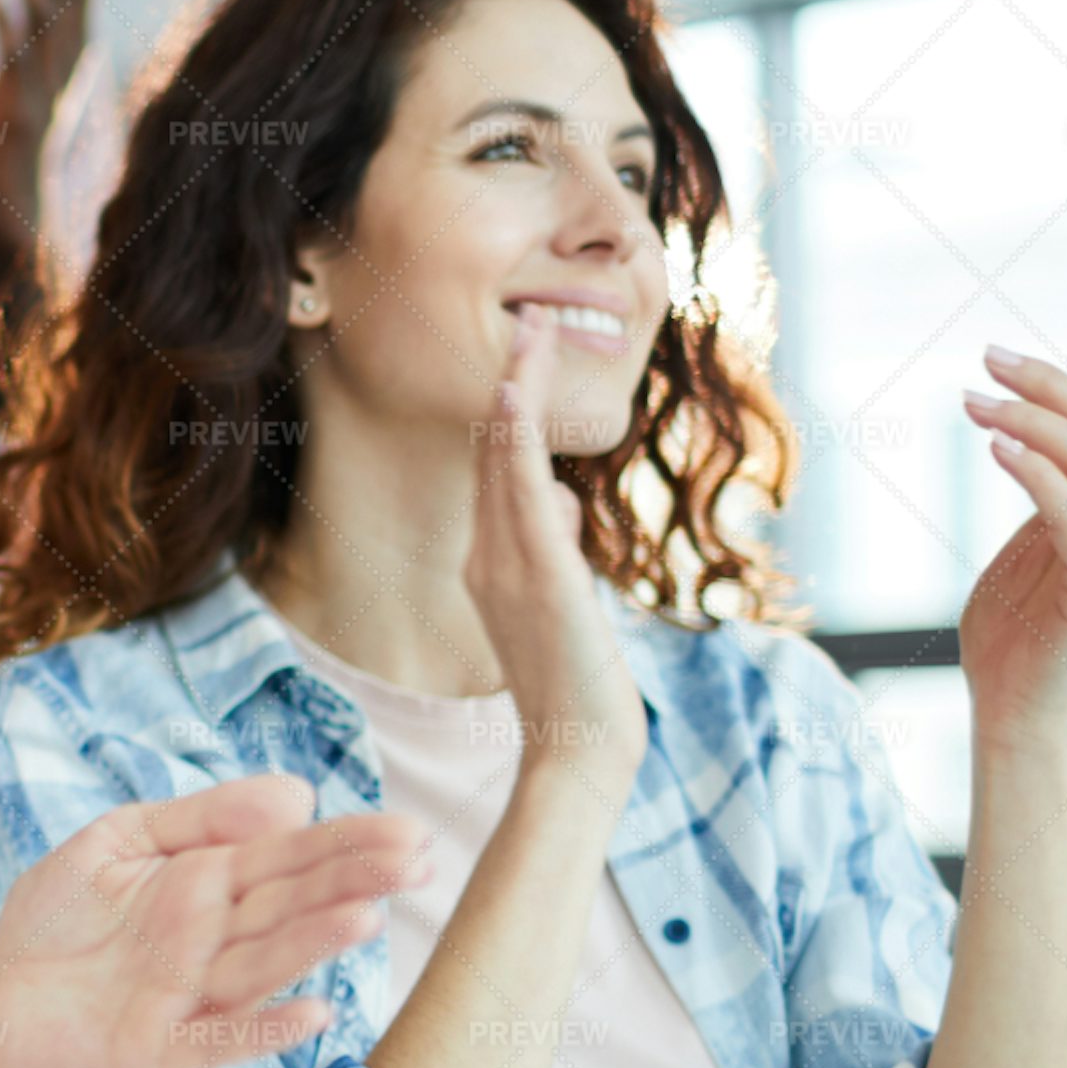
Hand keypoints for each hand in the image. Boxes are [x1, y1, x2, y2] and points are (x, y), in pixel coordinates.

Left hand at [0, 0, 94, 258]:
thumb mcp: (28, 78)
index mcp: (72, 53)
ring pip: (48, 11)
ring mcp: (48, 87)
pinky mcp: (21, 111)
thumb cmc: (14, 148)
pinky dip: (4, 20)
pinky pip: (17, 56)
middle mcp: (68, 66)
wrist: (15, 223)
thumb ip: (38, 27)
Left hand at [0, 775, 423, 1067]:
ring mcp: (191, 999)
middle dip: (349, 883)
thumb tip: (296, 794)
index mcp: (207, 884)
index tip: (410, 832)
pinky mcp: (159, 1052)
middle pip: (287, 908)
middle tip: (417, 863)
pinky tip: (312, 1014)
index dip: (345, 844)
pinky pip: (217, 1042)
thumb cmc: (63, 920)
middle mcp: (212, 943)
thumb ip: (200, 820)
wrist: (1, 1005)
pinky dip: (262, 1031)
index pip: (287, 858)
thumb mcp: (119, 842)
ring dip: (311, 946)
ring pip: (261, 967)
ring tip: (366, 916)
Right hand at [466, 311, 646, 797]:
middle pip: (495, 454)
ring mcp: (507, 565)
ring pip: (504, 461)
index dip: (508, 411)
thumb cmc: (575, 686)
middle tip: (529, 318)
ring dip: (518, 391)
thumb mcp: (565, 604)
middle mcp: (488, 557)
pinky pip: (518, 494)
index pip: (497, 473)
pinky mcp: (539, 576)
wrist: (578, 749)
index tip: (526, 357)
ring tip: (531, 333)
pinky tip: (516, 394)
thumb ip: (554, 548)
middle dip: (514, 382)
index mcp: (491, 564)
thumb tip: (558, 500)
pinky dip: (514, 441)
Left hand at [957, 329, 1066, 752]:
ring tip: (971, 399)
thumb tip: (1028, 432)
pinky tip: (994, 443)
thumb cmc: (1012, 629)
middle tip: (988, 356)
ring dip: (1030, 418)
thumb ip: (1050, 493)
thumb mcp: (1035, 544)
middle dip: (1052, 383)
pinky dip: (1034, 470)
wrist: (1010, 708)